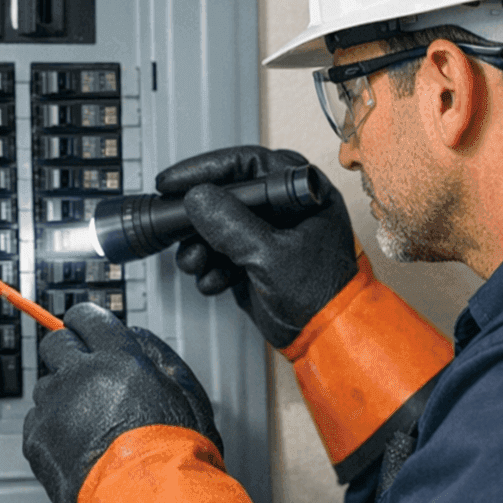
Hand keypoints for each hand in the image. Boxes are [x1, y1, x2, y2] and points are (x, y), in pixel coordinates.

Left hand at [23, 303, 221, 502]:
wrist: (148, 501)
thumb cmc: (175, 452)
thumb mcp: (188, 391)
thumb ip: (158, 355)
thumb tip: (134, 337)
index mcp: (117, 358)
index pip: (85, 317)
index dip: (86, 323)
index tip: (85, 331)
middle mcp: (78, 376)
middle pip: (54, 343)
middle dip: (68, 354)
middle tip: (88, 377)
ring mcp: (53, 408)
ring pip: (46, 386)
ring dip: (62, 396)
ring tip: (91, 426)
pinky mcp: (36, 440)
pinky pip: (37, 421)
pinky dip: (52, 429)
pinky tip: (79, 447)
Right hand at [156, 146, 356, 348]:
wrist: (327, 339)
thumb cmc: (324, 296)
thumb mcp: (272, 256)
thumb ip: (232, 225)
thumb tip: (198, 198)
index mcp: (302, 192)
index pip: (247, 164)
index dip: (206, 169)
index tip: (174, 182)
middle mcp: (284, 207)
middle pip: (227, 195)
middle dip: (198, 218)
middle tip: (175, 226)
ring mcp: (268, 233)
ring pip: (218, 225)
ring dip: (200, 246)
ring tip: (195, 262)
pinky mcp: (255, 258)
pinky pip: (221, 252)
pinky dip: (211, 267)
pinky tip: (214, 280)